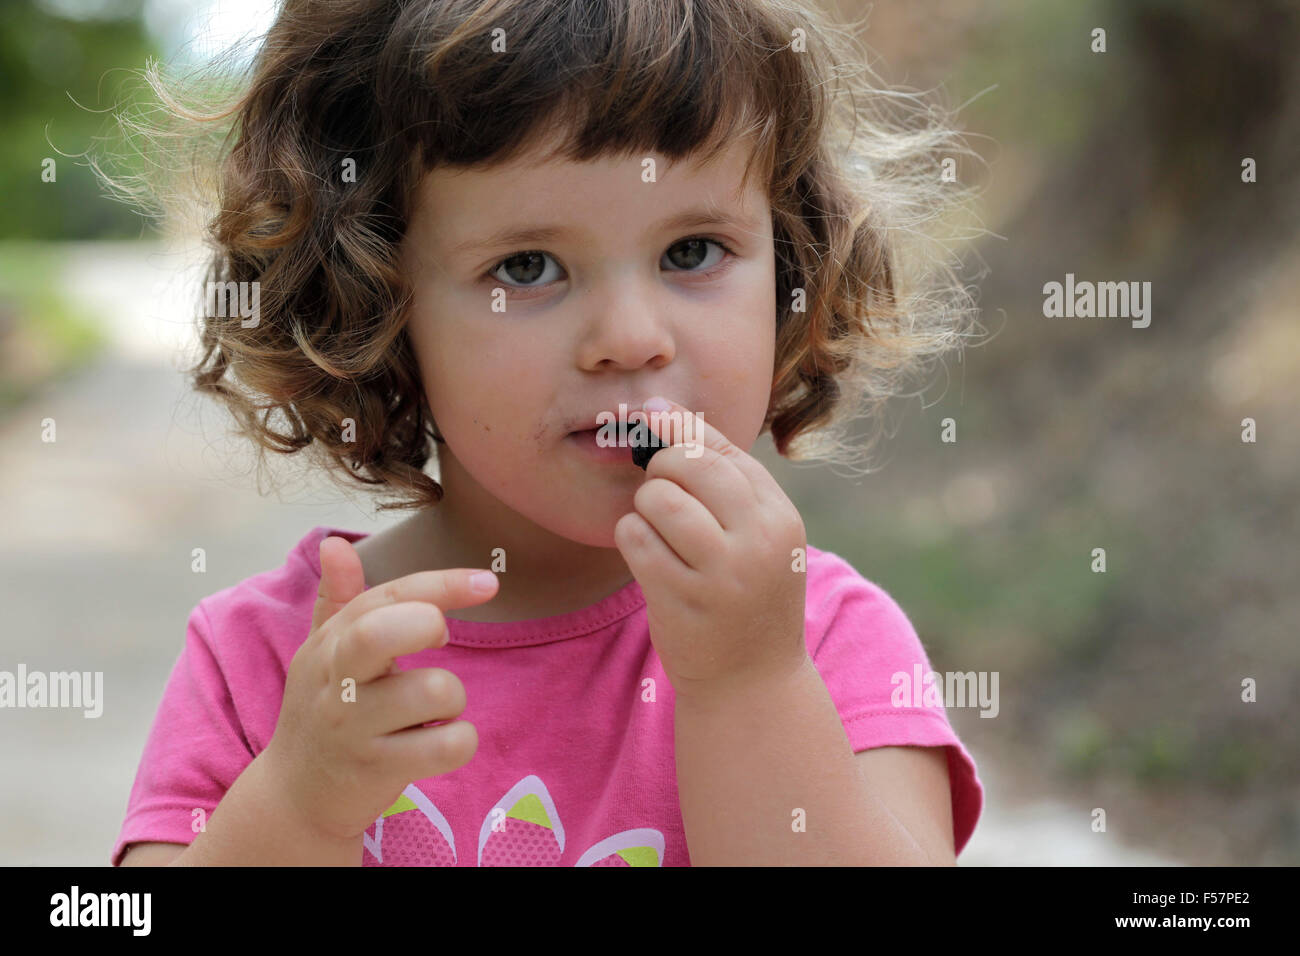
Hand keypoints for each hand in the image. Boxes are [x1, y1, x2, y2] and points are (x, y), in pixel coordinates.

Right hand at [263, 536, 498, 841]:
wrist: (294, 797)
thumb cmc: (321, 711)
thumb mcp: (321, 654)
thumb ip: (337, 599)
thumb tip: (336, 542)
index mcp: (330, 646)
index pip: (384, 598)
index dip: (439, 584)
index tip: (488, 582)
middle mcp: (336, 683)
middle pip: (383, 632)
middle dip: (427, 624)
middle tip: (440, 640)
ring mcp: (356, 729)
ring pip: (436, 691)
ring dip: (453, 698)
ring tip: (432, 711)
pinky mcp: (379, 770)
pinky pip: (448, 745)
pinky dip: (461, 740)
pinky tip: (439, 741)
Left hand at [614, 396, 810, 699]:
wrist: (753, 685)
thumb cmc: (746, 596)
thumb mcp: (757, 536)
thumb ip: (721, 476)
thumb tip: (660, 407)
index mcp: (781, 517)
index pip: (722, 450)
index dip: (680, 436)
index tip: (657, 435)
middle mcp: (759, 540)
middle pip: (687, 464)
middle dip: (661, 472)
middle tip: (663, 499)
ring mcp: (721, 572)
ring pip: (657, 498)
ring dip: (644, 509)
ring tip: (659, 533)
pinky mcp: (681, 599)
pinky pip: (634, 538)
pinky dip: (631, 540)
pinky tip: (649, 559)